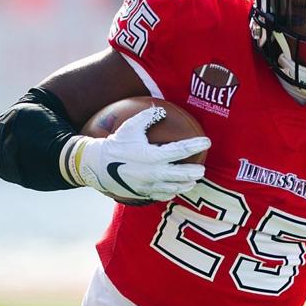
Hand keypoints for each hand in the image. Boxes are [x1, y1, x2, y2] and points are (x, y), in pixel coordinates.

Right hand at [69, 105, 210, 201]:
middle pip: (184, 174)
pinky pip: (164, 195)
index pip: (181, 150)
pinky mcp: (145, 193)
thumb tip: (161, 110)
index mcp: (153, 155)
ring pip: (176, 187)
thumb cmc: (116, 144)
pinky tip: (177, 189)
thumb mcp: (131, 127)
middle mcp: (154, 172)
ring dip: (187, 184)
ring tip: (193, 180)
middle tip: (202, 169)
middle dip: (196, 172)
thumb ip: (147, 117)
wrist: (98, 166)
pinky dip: (173, 192)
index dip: (196, 145)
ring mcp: (150, 185)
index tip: (207, 142)